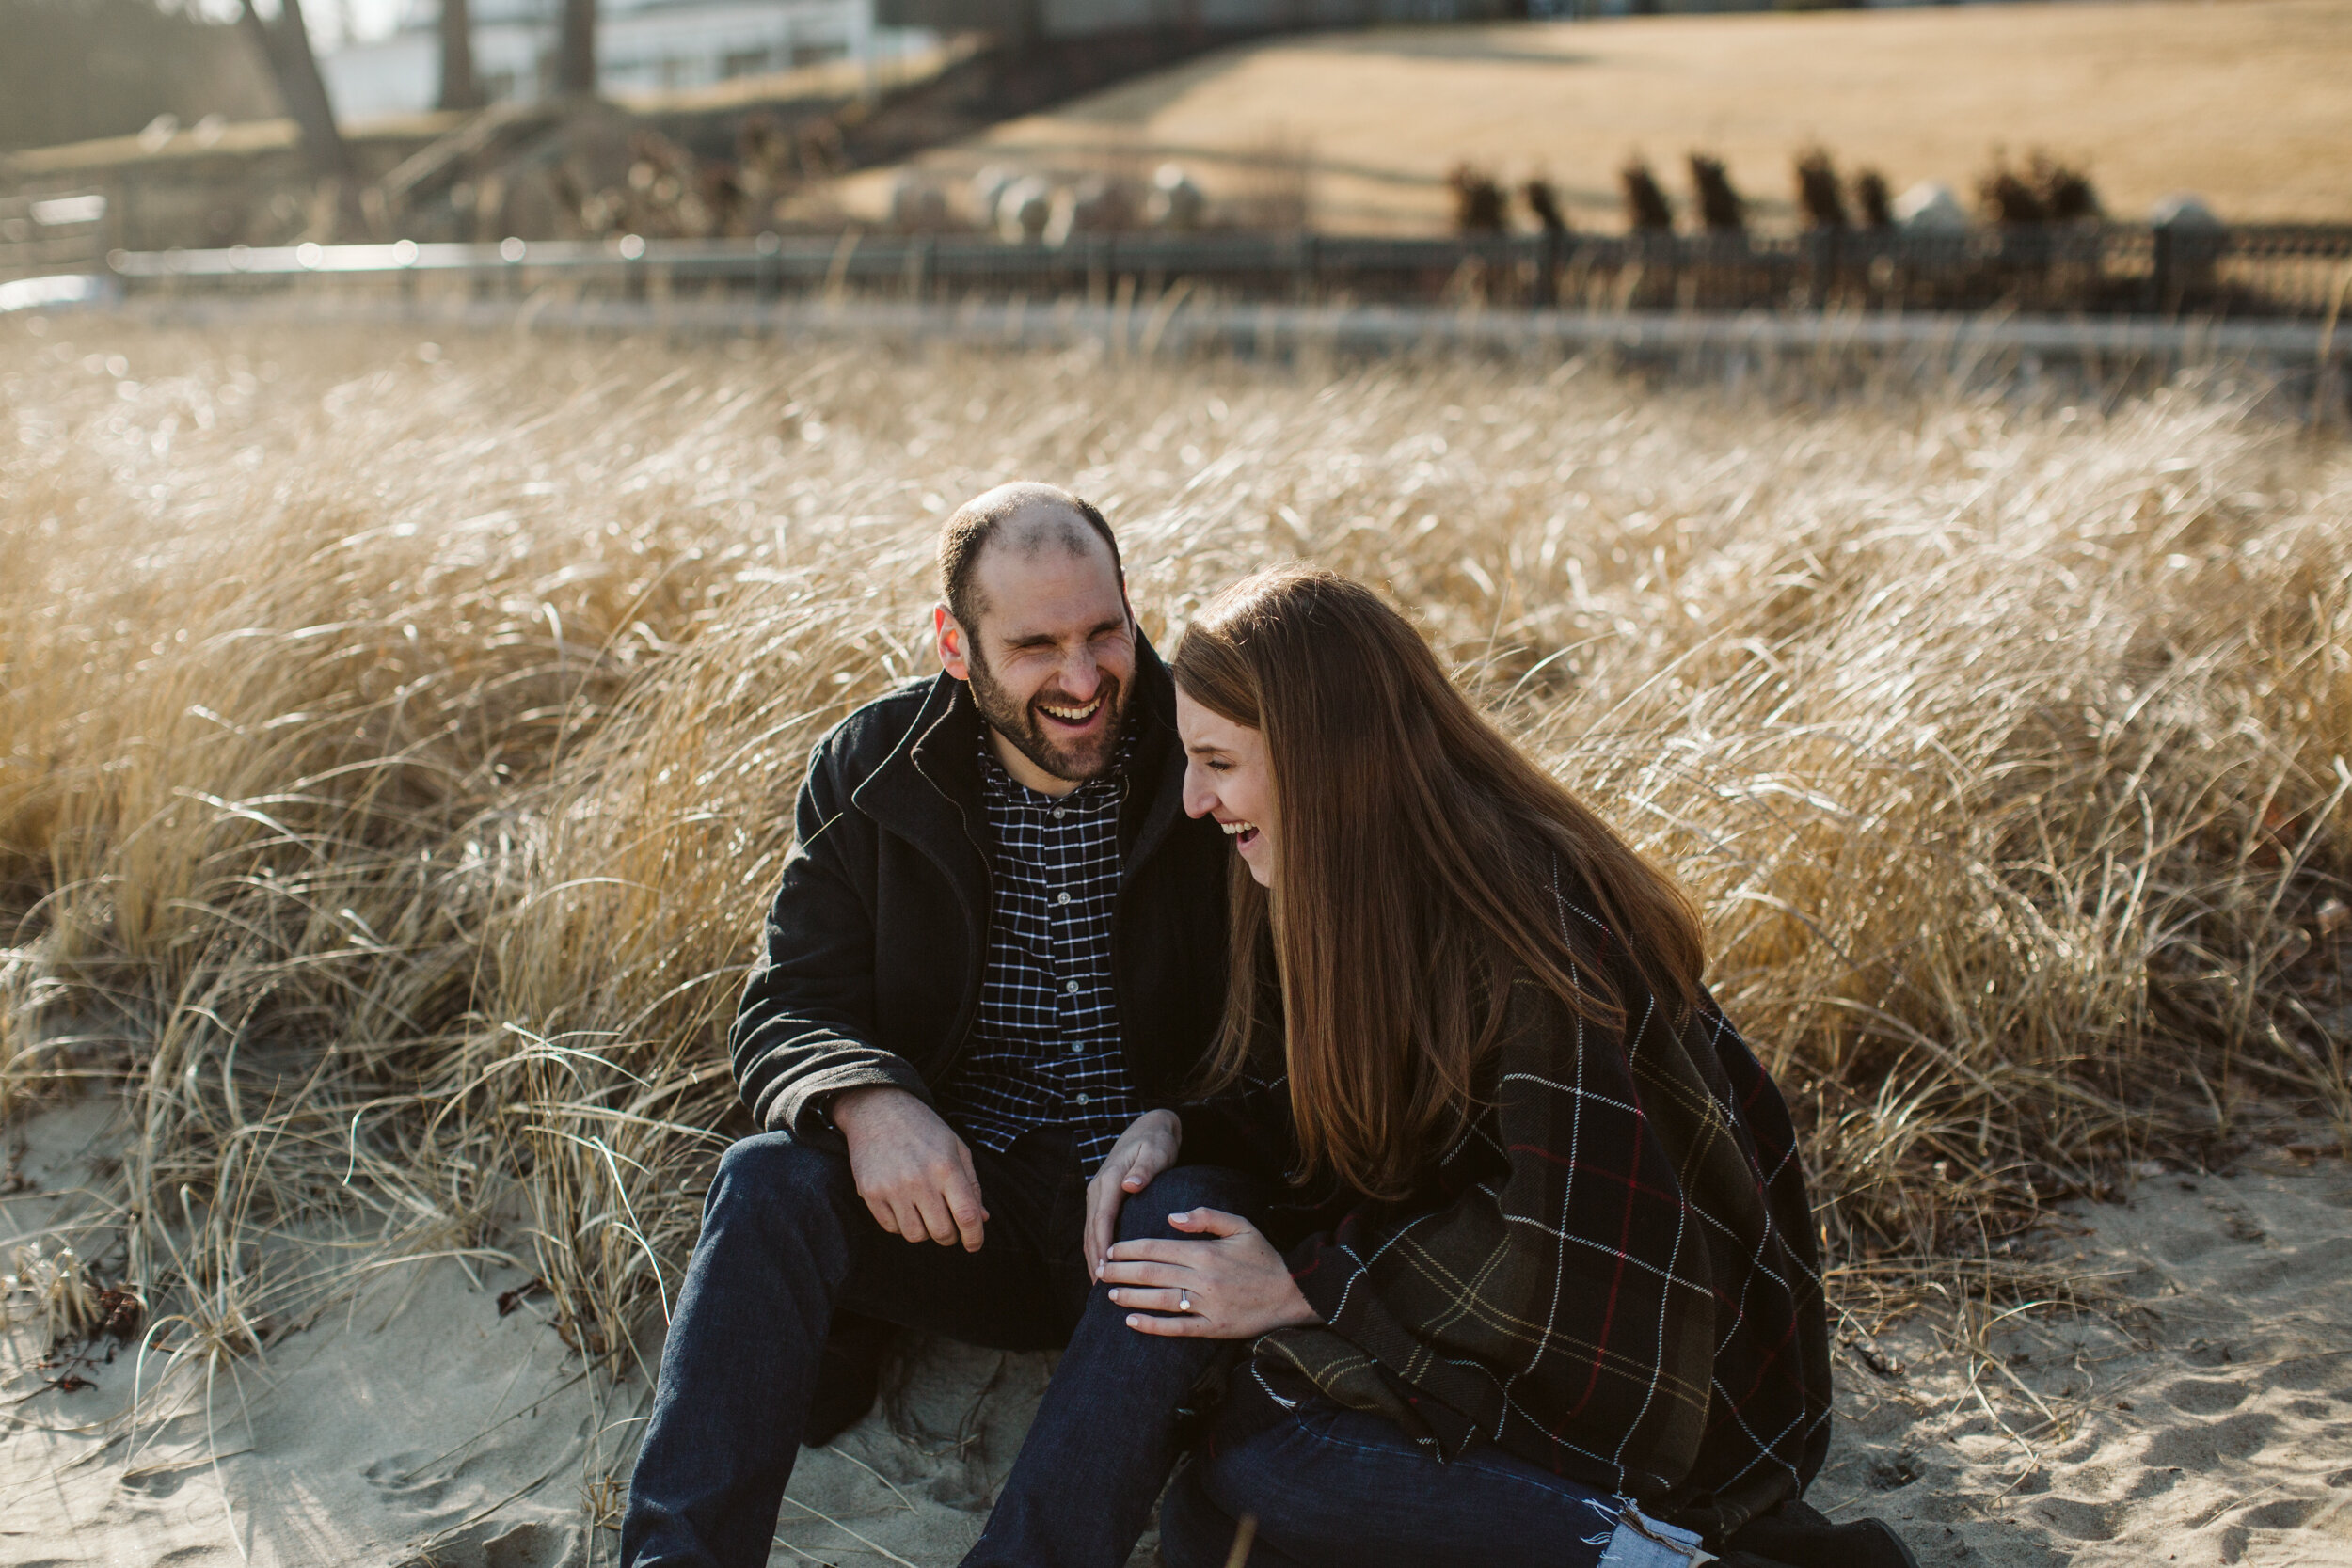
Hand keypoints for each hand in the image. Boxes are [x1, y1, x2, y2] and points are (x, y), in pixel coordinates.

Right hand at [831, 1086, 987, 1250]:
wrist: (878, 1108)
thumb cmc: (923, 1129)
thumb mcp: (956, 1148)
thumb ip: (971, 1185)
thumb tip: (981, 1220)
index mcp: (946, 1167)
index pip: (967, 1216)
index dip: (975, 1237)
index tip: (974, 1244)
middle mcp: (919, 1180)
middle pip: (942, 1232)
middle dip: (949, 1236)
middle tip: (948, 1227)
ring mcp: (892, 1188)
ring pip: (915, 1235)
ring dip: (924, 1231)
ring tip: (923, 1211)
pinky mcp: (870, 1193)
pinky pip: (891, 1228)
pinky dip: (901, 1224)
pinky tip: (903, 1205)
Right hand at [1084, 1110, 1181, 1278]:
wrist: (1147, 1127)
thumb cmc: (1156, 1142)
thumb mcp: (1155, 1152)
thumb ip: (1144, 1169)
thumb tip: (1130, 1185)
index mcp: (1110, 1180)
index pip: (1102, 1220)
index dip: (1102, 1247)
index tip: (1104, 1271)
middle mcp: (1098, 1189)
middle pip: (1091, 1231)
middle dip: (1093, 1260)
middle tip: (1100, 1289)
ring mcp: (1097, 1194)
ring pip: (1090, 1232)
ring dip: (1092, 1258)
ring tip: (1099, 1287)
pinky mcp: (1101, 1199)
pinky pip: (1095, 1228)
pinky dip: (1095, 1248)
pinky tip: (1102, 1268)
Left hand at [1098, 1208, 1319, 1338]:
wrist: (1294, 1293)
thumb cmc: (1265, 1257)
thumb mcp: (1241, 1225)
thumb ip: (1207, 1216)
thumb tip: (1172, 1217)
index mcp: (1206, 1252)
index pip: (1158, 1248)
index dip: (1130, 1249)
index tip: (1111, 1250)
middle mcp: (1204, 1279)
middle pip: (1153, 1273)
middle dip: (1122, 1272)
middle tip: (1100, 1271)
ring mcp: (1208, 1306)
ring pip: (1160, 1300)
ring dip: (1131, 1297)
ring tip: (1109, 1295)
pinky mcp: (1214, 1328)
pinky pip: (1178, 1328)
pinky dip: (1153, 1325)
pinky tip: (1132, 1322)